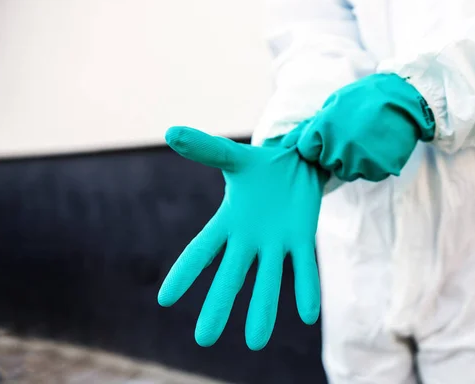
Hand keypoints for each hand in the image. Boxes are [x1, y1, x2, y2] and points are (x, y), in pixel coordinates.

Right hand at [158, 126, 326, 349]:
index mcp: (228, 222)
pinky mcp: (301, 240)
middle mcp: (249, 240)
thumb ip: (206, 149)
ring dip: (262, 309)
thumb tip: (171, 132)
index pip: (201, 250)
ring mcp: (276, 244)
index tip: (165, 298)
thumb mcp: (233, 157)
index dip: (185, 272)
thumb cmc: (260, 166)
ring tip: (255, 341)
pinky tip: (309, 314)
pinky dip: (306, 288)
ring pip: (268, 280)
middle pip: (230, 276)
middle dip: (218, 305)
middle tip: (203, 340)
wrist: (295, 165)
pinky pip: (304, 267)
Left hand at [283, 73, 435, 181]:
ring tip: (368, 140)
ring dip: (354, 161)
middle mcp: (338, 147)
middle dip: (336, 153)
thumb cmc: (367, 96)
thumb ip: (315, 123)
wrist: (406, 98)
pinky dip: (373, 165)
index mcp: (324, 128)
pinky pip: (368, 174)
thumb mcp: (335, 101)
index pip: (307, 150)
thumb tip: (288, 141)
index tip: (329, 137)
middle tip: (353, 135)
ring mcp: (358, 160)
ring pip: (347, 172)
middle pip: (327, 163)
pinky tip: (380, 146)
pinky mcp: (377, 169)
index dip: (317, 145)